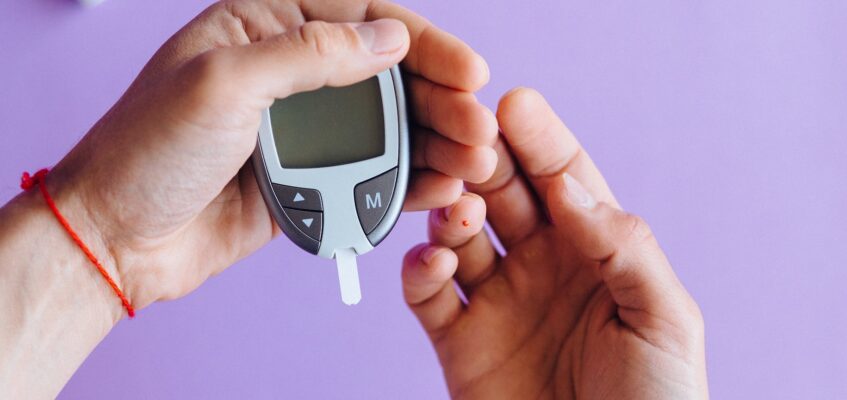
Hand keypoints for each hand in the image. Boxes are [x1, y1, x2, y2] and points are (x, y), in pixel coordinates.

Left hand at [44, 0, 496, 315]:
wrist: (114, 238)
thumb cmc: (147, 151)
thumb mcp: (225, 83)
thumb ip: (311, 54)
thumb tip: (388, 38)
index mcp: (262, 24)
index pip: (362, 18)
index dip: (424, 43)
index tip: (468, 71)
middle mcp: (287, 71)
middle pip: (385, 75)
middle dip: (439, 100)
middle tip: (477, 128)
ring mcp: (300, 128)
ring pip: (384, 127)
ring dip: (433, 143)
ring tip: (471, 163)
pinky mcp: (306, 178)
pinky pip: (367, 173)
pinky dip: (404, 182)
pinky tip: (438, 188)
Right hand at [402, 88, 707, 398]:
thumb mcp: (667, 319)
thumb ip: (624, 246)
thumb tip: (572, 187)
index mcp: (595, 253)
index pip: (564, 179)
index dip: (541, 140)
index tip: (514, 104)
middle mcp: (542, 268)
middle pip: (505, 196)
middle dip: (486, 164)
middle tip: (469, 143)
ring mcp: (498, 302)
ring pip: (459, 236)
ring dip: (450, 213)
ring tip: (456, 210)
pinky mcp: (459, 342)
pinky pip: (428, 295)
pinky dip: (420, 271)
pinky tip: (434, 262)